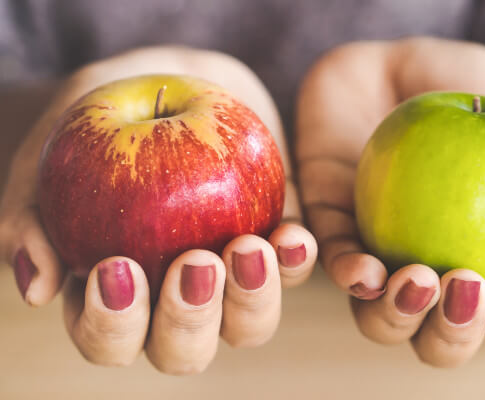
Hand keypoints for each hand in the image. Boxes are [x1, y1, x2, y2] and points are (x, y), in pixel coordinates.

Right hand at [0, 46, 316, 373]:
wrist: (173, 78)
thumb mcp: (58, 145)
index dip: (112, 324)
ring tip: (247, 247)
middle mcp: (176, 300)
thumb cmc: (105, 116)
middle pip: (183, 350)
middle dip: (188, 320)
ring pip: (247, 325)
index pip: (108, 339)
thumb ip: (31, 211)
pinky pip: (295, 270)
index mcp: (117, 294)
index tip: (117, 266)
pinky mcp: (276, 247)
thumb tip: (35, 288)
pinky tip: (292, 237)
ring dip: (251, 299)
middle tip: (193, 263)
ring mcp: (232, 280)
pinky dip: (296, 260)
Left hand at [295, 37, 484, 366]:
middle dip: (458, 334)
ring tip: (422, 278)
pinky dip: (348, 275)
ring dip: (400, 315)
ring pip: (380, 321)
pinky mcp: (328, 230)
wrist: (386, 64)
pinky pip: (330, 265)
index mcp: (478, 262)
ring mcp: (375, 257)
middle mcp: (426, 273)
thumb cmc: (459, 93)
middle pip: (441, 341)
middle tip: (471, 285)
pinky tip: (366, 273)